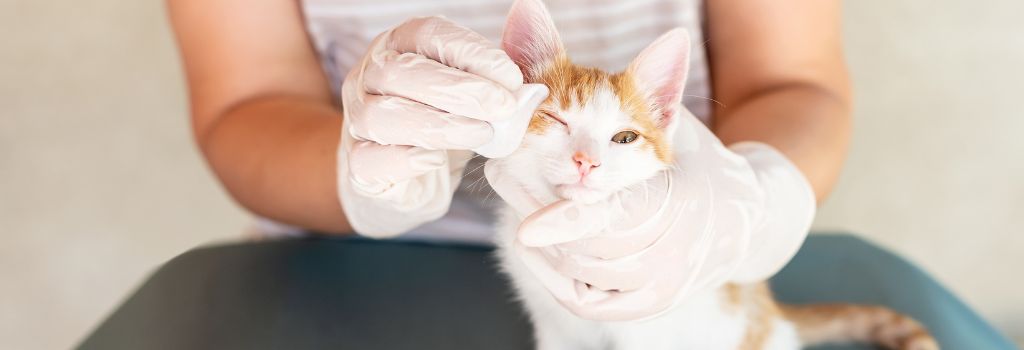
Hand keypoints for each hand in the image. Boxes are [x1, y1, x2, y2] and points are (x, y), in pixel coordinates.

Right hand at [337, 16, 548, 236]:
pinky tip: (435, 160)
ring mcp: (357, 120)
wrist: (409, 179)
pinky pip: (371, 158)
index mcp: (399, 45)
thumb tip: (534, 88)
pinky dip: (404, 159)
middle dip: (459, 89)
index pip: (427, 34)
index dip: (470, 52)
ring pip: (383, 116)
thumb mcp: (474, 97)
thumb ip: (498, 86)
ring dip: (440, 125)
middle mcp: (370, 75)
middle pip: (401, 72)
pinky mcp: (357, 164)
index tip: (512, 76)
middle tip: (503, 107)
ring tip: (482, 135)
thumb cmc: (447, 124)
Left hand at [485, 110, 815, 320]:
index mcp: (680, 203)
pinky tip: (533, 239)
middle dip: (534, 205)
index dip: (568, 223)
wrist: (742, 218)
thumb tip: (639, 49)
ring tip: (516, 192)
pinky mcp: (643, 306)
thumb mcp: (675, 125)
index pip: (615, 219)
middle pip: (585, 245)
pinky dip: (550, 271)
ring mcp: (659, 286)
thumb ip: (649, 97)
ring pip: (576, 268)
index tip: (526, 229)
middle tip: (502, 168)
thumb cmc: (696, 162)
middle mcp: (672, 254)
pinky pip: (581, 299)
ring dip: (538, 231)